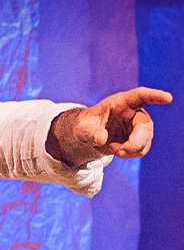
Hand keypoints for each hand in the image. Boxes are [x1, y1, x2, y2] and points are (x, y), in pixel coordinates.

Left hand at [46, 87, 172, 167]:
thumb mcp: (81, 127)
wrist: (88, 136)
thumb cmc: (85, 125)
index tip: (168, 97)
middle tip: (120, 151)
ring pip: (145, 140)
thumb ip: (90, 132)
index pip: (139, 96)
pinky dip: (130, 154)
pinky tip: (117, 150)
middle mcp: (133, 112)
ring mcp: (137, 126)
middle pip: (144, 125)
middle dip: (136, 141)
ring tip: (113, 149)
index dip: (154, 96)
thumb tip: (101, 138)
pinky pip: (142, 149)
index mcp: (120, 102)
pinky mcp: (139, 138)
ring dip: (130, 150)